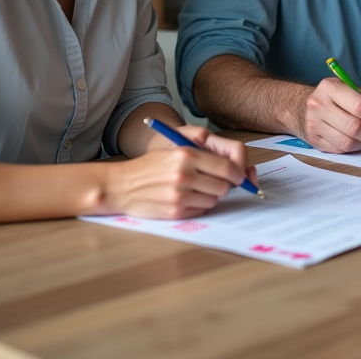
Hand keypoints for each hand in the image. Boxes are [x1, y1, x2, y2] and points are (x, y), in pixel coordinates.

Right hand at [103, 126, 253, 219]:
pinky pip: (202, 210)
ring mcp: (180, 195)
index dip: (238, 173)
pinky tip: (186, 199)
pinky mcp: (175, 211)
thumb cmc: (149, 167)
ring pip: (215, 199)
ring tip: (195, 189)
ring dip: (211, 196)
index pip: (227, 166)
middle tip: (217, 182)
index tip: (239, 176)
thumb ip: (204, 155)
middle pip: (225, 185)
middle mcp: (185, 174)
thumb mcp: (174, 150)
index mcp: (186, 154)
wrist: (120, 186)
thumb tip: (235, 168)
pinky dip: (199, 205)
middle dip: (226, 185)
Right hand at [294, 78, 360, 152]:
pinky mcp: (314, 140)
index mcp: (330, 88)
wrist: (300, 107)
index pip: (360, 105)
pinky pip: (340, 150)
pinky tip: (357, 141)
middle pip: (354, 127)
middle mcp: (318, 105)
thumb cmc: (333, 98)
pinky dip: (354, 148)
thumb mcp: (351, 89)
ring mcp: (314, 124)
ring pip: (348, 142)